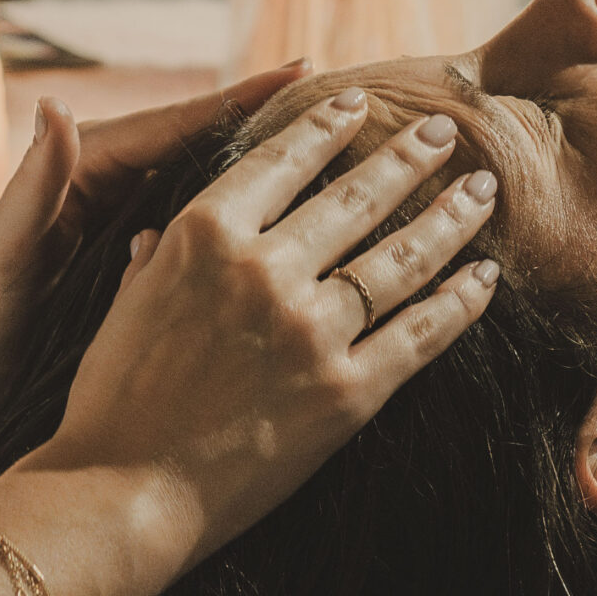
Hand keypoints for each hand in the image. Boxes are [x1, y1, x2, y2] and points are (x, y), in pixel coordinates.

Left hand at [0, 63, 310, 438]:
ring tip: (343, 142)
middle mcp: (117, 176)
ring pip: (217, 177)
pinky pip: (209, 218)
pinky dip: (254, 208)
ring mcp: (132, 211)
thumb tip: (53, 105)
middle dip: (274, 117)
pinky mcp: (141, 248)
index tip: (305, 73)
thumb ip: (34, 181)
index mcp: (90, 164)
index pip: (180, 121)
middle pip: (210, 138)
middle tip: (349, 97)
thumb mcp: (8, 250)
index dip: (244, 99)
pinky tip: (301, 216)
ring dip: (274, 160)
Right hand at [20, 92, 501, 561]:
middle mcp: (264, 268)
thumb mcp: (121, 307)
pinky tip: (486, 275)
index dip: (327, 126)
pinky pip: (421, 333)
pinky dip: (461, 300)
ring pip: (401, 255)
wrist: (122, 494)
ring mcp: (311, 329)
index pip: (281, 159)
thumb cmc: (110, 403)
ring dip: (450, 215)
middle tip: (443, 130)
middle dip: (409, 156)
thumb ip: (152, 262)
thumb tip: (157, 235)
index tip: (359, 101)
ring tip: (481, 189)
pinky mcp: (347, 391)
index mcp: (202, 235)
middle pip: (356, 195)